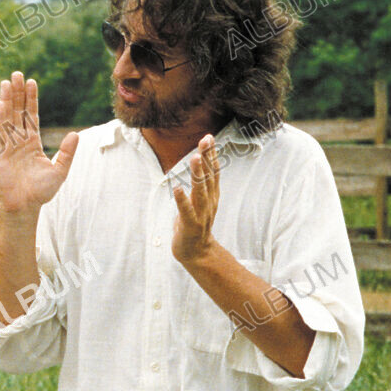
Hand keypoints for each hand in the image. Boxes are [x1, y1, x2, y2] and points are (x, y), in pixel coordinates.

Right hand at [0, 71, 77, 214]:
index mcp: (32, 143)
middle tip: (18, 74)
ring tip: (7, 82)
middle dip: (18, 93)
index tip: (32, 82)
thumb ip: (67, 153)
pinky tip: (1, 102)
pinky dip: (0, 117)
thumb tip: (75, 135)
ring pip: (8, 117)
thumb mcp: (59, 171)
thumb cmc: (41, 192)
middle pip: (18, 111)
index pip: (32, 115)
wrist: (25, 206)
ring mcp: (7, 145)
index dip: (31, 99)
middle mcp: (19, 140)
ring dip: (7, 99)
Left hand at [171, 135, 219, 266]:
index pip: (214, 171)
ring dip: (197, 174)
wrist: (197, 252)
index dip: (212, 155)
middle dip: (207, 158)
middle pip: (209, 177)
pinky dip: (182, 199)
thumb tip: (201, 160)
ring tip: (194, 158)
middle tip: (205, 140)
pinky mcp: (190, 225)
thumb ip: (202, 183)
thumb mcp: (201, 201)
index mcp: (212, 196)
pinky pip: (186, 211)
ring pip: (200, 191)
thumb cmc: (195, 223)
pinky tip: (177, 187)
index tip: (209, 137)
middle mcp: (209, 202)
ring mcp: (201, 214)